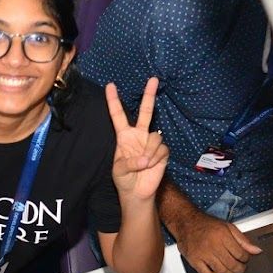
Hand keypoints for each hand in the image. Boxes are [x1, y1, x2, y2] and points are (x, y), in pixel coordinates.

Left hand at [106, 78, 168, 202]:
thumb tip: (145, 159)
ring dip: (149, 152)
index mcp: (124, 136)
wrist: (137, 192)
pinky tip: (151, 166)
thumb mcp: (119, 171)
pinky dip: (155, 158)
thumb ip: (129, 162)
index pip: (118, 115)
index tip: (110, 85)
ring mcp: (151, 142)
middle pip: (145, 112)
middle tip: (153, 79)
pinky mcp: (162, 151)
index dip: (113, 101)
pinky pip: (161, 149)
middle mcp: (139, 135)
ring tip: (144, 164)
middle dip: (149, 95)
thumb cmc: (124, 179)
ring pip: (155, 136)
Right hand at [173, 211, 261, 272]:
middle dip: (239, 269)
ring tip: (230, 270)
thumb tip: (256, 250)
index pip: (240, 254)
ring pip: (221, 271)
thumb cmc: (206, 224)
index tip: (244, 259)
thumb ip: (243, 240)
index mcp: (223, 236)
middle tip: (240, 268)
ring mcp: (203, 254)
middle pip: (232, 264)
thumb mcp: (228, 227)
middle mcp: (213, 245)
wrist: (186, 222)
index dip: (245, 259)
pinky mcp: (194, 260)